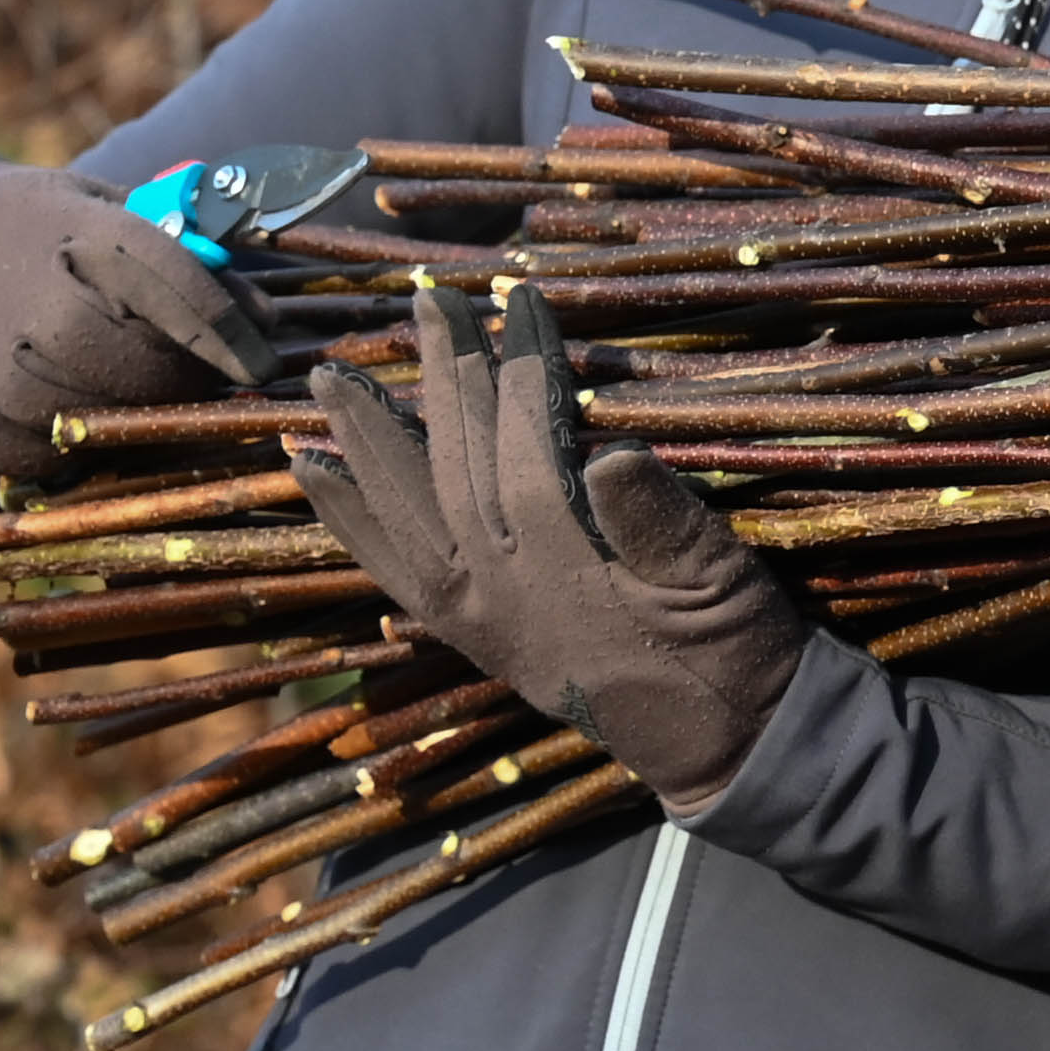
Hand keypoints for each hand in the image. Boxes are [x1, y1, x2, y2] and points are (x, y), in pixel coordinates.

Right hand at [0, 146, 278, 484]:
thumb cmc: (17, 224)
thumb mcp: (94, 209)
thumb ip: (174, 255)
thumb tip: (261, 311)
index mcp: (87, 237)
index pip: (188, 295)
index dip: (237, 336)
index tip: (264, 361)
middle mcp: (42, 302)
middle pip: (150, 365)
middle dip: (190, 380)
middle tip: (205, 384)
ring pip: (100, 416)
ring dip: (135, 416)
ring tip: (145, 401)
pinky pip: (38, 456)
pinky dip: (68, 451)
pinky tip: (78, 423)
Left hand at [288, 282, 809, 814]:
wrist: (724, 746)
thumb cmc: (733, 658)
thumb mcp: (719, 587)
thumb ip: (663, 527)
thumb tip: (613, 454)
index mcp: (561, 574)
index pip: (523, 452)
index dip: (523, 374)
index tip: (522, 305)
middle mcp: (498, 593)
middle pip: (451, 470)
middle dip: (441, 380)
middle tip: (428, 304)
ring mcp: (474, 615)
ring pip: (403, 513)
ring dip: (367, 441)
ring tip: (330, 379)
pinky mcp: (468, 631)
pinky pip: (389, 567)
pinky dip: (348, 518)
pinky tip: (317, 472)